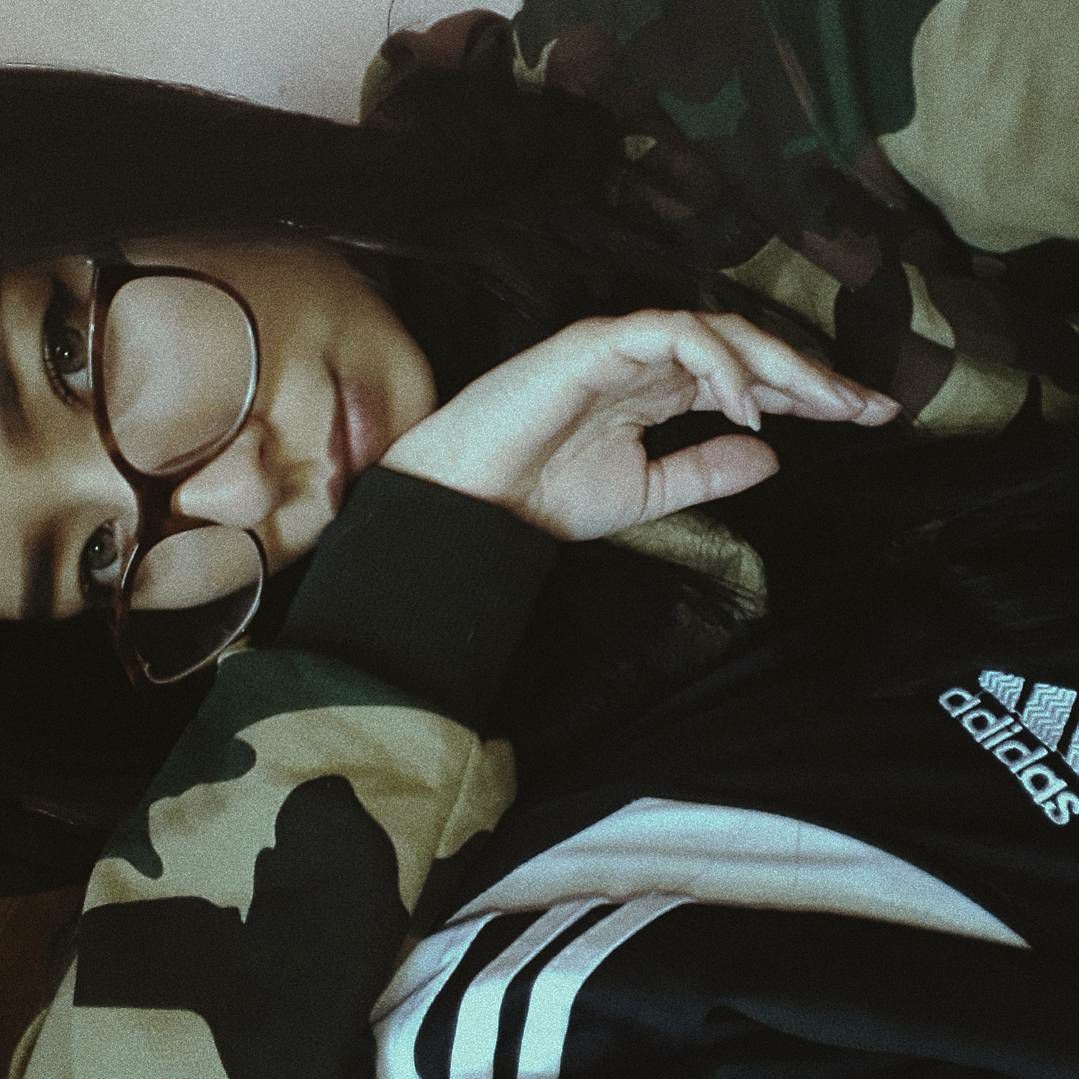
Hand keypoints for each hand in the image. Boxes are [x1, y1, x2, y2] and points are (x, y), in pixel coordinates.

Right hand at [380, 310, 899, 539]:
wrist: (472, 505)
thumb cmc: (542, 496)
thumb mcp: (644, 493)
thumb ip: (704, 472)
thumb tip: (773, 461)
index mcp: (657, 392)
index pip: (744, 379)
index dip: (805, 393)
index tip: (865, 416)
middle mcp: (646, 362)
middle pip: (743, 348)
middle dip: (810, 373)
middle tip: (868, 404)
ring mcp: (622, 346)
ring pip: (716, 330)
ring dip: (772, 363)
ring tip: (817, 405)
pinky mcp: (597, 342)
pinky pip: (670, 335)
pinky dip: (714, 364)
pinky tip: (743, 406)